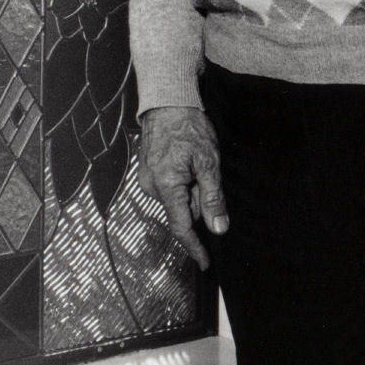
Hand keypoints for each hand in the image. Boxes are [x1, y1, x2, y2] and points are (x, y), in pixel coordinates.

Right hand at [138, 106, 228, 270]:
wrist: (167, 101)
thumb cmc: (188, 128)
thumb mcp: (208, 162)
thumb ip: (212, 198)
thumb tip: (218, 228)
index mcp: (166, 187)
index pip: (181, 227)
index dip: (195, 247)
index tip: (205, 263)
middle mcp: (151, 187)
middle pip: (181, 211)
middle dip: (197, 202)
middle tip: (207, 173)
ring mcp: (146, 178)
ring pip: (175, 198)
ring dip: (189, 190)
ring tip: (195, 161)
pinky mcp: (146, 171)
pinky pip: (167, 187)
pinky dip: (180, 181)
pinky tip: (186, 160)